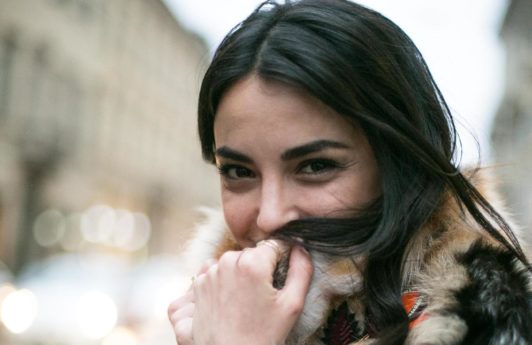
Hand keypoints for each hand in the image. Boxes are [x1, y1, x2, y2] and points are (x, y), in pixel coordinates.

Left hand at [169, 242, 312, 344]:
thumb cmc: (262, 336)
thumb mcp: (292, 305)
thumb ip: (301, 270)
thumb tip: (300, 248)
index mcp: (252, 263)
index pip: (272, 246)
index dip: (280, 260)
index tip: (278, 279)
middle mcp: (226, 263)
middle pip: (251, 253)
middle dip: (258, 268)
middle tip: (262, 296)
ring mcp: (209, 274)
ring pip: (232, 262)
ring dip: (239, 275)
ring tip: (245, 302)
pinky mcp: (197, 286)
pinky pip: (214, 273)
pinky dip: (222, 282)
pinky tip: (229, 302)